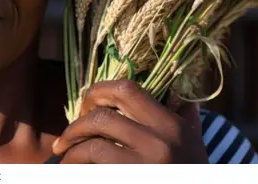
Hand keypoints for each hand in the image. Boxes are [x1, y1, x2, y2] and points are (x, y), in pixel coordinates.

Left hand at [52, 80, 208, 163]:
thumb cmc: (190, 172)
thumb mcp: (193, 142)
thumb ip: (182, 114)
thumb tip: (172, 84)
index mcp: (171, 125)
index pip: (126, 89)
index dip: (98, 91)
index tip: (87, 104)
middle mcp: (160, 143)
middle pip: (102, 118)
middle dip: (76, 125)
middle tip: (67, 136)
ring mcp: (145, 167)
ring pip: (93, 148)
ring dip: (71, 151)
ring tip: (64, 158)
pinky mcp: (128, 182)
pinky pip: (95, 171)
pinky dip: (78, 168)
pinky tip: (74, 170)